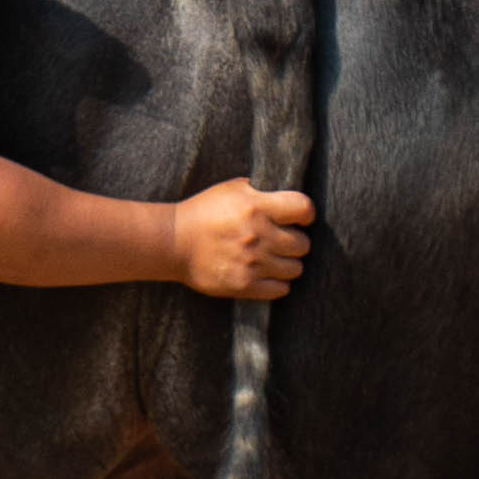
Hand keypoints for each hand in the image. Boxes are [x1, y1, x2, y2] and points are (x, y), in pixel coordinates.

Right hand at [174, 180, 315, 300]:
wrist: (172, 243)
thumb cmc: (202, 212)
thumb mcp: (231, 189)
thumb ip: (261, 191)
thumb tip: (286, 194)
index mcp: (256, 206)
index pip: (304, 209)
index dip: (306, 214)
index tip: (300, 218)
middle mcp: (258, 235)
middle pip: (303, 244)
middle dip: (296, 241)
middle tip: (284, 240)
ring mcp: (252, 262)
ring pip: (295, 269)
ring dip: (288, 263)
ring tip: (275, 258)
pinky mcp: (243, 284)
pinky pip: (281, 289)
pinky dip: (278, 283)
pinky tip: (267, 274)